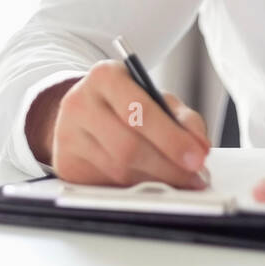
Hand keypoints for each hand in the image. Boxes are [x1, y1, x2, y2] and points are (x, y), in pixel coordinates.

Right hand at [26, 60, 210, 188]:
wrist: (83, 111)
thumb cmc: (126, 104)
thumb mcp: (156, 99)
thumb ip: (183, 118)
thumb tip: (200, 148)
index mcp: (104, 76)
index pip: (138, 110)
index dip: (171, 138)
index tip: (197, 157)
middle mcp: (79, 103)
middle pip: (128, 146)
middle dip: (168, 167)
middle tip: (195, 177)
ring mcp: (67, 136)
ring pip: (118, 171)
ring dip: (156, 182)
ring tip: (180, 181)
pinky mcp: (65, 165)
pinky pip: (106, 186)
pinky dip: (135, 189)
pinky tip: (150, 184)